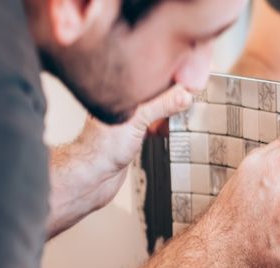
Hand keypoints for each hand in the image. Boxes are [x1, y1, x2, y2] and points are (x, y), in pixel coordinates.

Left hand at [47, 85, 191, 235]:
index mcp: (118, 92)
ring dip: (167, 114)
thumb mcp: (137, 120)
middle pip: (153, 94)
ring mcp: (126, 121)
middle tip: (187, 100)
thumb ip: (161, 105)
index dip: (168, 79)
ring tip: (179, 116)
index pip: (148, 78)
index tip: (187, 84)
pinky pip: (150, 126)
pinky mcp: (130, 137)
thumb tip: (183, 95)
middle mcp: (121, 104)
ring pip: (153, 111)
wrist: (92, 177)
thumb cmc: (101, 149)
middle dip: (170, 97)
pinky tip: (165, 131)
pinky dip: (161, 127)